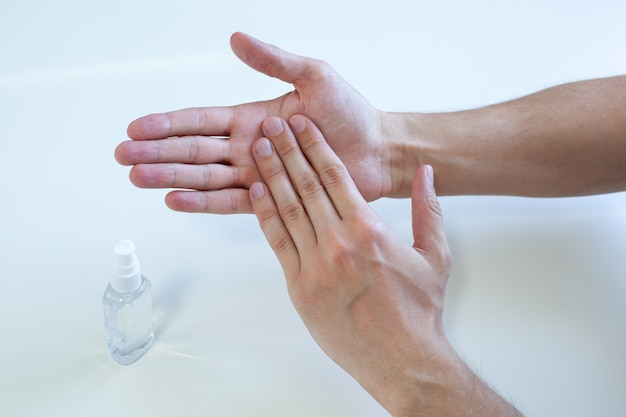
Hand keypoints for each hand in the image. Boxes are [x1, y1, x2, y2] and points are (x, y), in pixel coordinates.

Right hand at [115, 32, 390, 213]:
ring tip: (139, 178)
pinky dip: (205, 201)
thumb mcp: (312, 76)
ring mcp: (259, 174)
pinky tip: (177, 199)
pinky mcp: (273, 197)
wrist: (377, 150)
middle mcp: (249, 148)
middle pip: (193, 151)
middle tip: (123, 157)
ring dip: (171, 177)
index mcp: (252, 118)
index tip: (136, 128)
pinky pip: (234, 200)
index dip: (167, 125)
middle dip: (157, 154)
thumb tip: (235, 39)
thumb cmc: (350, 113)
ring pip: (205, 177)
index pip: (200, 121)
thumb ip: (273, 61)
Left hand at [249, 114, 453, 413]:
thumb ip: (429, 210)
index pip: (335, 175)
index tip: (301, 124)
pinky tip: (256, 192)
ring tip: (257, 148)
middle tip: (271, 124)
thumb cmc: (418, 310)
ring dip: (270, 175)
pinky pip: (277, 242)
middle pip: (306, 184)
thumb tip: (426, 174)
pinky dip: (265, 214)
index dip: (315, 145)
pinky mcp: (299, 286)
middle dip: (286, 150)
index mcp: (370, 230)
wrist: (400, 358)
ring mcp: (316, 265)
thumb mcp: (435, 256)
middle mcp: (339, 242)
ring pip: (287, 208)